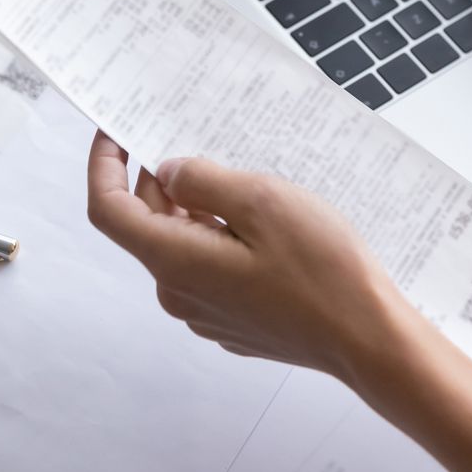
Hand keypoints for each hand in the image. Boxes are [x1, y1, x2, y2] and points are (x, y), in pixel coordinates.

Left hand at [85, 132, 413, 383]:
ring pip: (182, 245)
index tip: (117, 132)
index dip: (103, 165)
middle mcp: (179, 294)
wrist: (367, 338)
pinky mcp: (233, 322)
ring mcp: (206, 313)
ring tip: (248, 185)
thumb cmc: (323, 272)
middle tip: (203, 142)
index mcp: (175, 261)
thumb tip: (169, 172)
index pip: (109, 209)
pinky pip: (210, 268)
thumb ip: (202, 180)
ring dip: (199, 209)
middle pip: (147, 225)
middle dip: (163, 180)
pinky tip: (265, 227)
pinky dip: (221, 237)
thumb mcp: (262, 201)